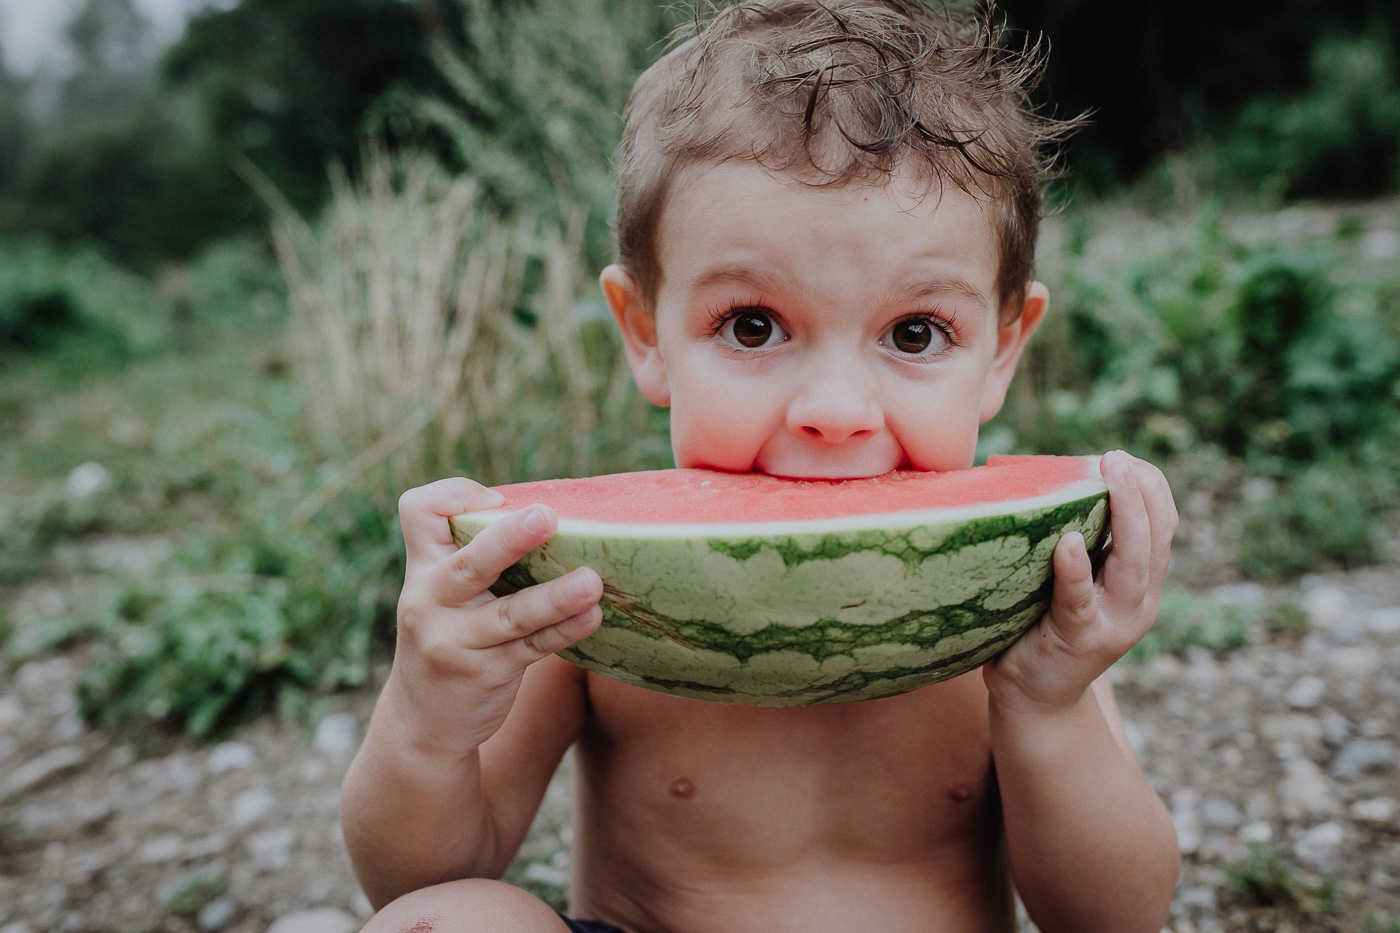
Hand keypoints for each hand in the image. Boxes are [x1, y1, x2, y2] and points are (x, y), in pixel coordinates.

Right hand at [382, 478, 603, 754]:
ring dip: (554, 597)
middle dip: (509, 540)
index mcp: (422, 568)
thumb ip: (475, 559)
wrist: (420, 722)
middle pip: (469, 563)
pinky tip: (593, 617)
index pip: (419, 512)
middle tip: (548, 517)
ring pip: (510, 614)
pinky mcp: (485, 674)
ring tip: (592, 581)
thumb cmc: (448, 635)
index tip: (496, 499)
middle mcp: (430, 601)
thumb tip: (556, 518)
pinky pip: (532, 648)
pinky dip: (565, 631)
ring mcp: (456, 642)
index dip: (455, 494)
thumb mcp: (441, 595)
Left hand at [983, 450, 1177, 715]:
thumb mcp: (1075, 582)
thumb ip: (1081, 542)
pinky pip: (1080, 600)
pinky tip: (1068, 543)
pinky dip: (1077, 570)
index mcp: (1140, 582)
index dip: (1149, 488)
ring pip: (1131, 565)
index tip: (1125, 458)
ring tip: (1108, 478)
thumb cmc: (1044, 625)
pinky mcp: (1079, 639)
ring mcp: (1113, 623)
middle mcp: (1137, 601)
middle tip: (1117, 458)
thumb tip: (1053, 477)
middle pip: (1155, 539)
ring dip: (1124, 516)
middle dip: (1141, 492)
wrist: (1034, 699)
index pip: (1162, 526)